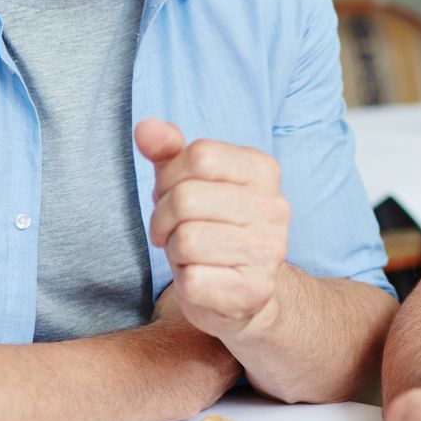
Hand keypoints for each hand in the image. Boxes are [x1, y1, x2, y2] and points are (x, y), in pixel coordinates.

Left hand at [136, 119, 289, 341]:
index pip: (200, 154)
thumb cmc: (212, 228)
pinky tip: (201, 280)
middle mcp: (275, 208)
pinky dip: (184, 282)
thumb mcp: (189, 182)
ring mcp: (269, 251)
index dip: (170, 176)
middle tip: (173, 232)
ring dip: (174, 251)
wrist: (245, 293)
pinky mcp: (254, 291)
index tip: (172, 196)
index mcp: (263, 171)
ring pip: (186, 239)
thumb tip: (145, 127)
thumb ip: (168, 151)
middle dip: (163, 218)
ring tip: (190, 256)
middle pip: (186, 198)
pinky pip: (192, 279)